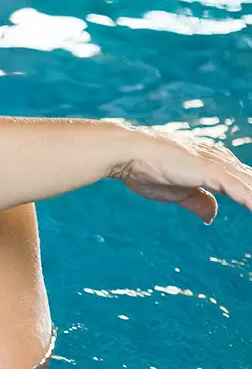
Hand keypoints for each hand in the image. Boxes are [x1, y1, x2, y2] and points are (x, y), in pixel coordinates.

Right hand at [113, 126, 251, 222]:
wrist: (127, 152)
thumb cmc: (145, 168)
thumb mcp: (177, 192)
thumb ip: (198, 201)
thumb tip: (212, 216)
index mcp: (215, 164)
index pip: (246, 183)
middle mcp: (222, 160)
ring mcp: (219, 165)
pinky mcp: (212, 171)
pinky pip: (242, 190)